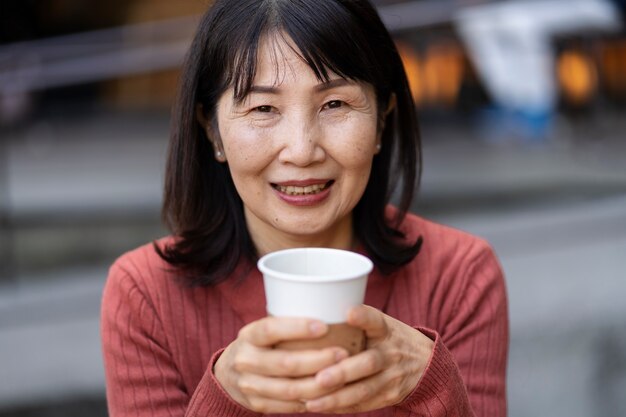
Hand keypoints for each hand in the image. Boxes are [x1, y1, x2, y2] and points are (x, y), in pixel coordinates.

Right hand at [214, 316, 349, 412]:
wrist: (228, 375)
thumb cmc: (259, 345)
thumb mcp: (263, 330)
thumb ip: (287, 324)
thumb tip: (331, 309)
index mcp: (249, 335)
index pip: (270, 329)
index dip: (297, 328)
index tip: (324, 326)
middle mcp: (245, 360)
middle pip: (285, 363)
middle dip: (318, 360)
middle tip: (342, 354)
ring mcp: (249, 385)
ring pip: (290, 389)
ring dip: (320, 384)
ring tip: (342, 376)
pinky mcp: (257, 404)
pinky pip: (289, 405)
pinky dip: (311, 400)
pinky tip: (328, 393)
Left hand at [304, 305, 433, 412]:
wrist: (427, 363)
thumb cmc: (389, 339)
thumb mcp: (381, 323)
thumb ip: (358, 320)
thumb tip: (316, 309)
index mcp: (386, 330)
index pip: (376, 321)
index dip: (363, 317)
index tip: (349, 313)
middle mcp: (391, 353)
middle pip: (369, 363)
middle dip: (343, 373)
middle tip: (320, 378)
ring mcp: (392, 377)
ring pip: (365, 389)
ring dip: (337, 397)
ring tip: (312, 401)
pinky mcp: (390, 396)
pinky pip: (363, 404)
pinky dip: (341, 407)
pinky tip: (320, 406)